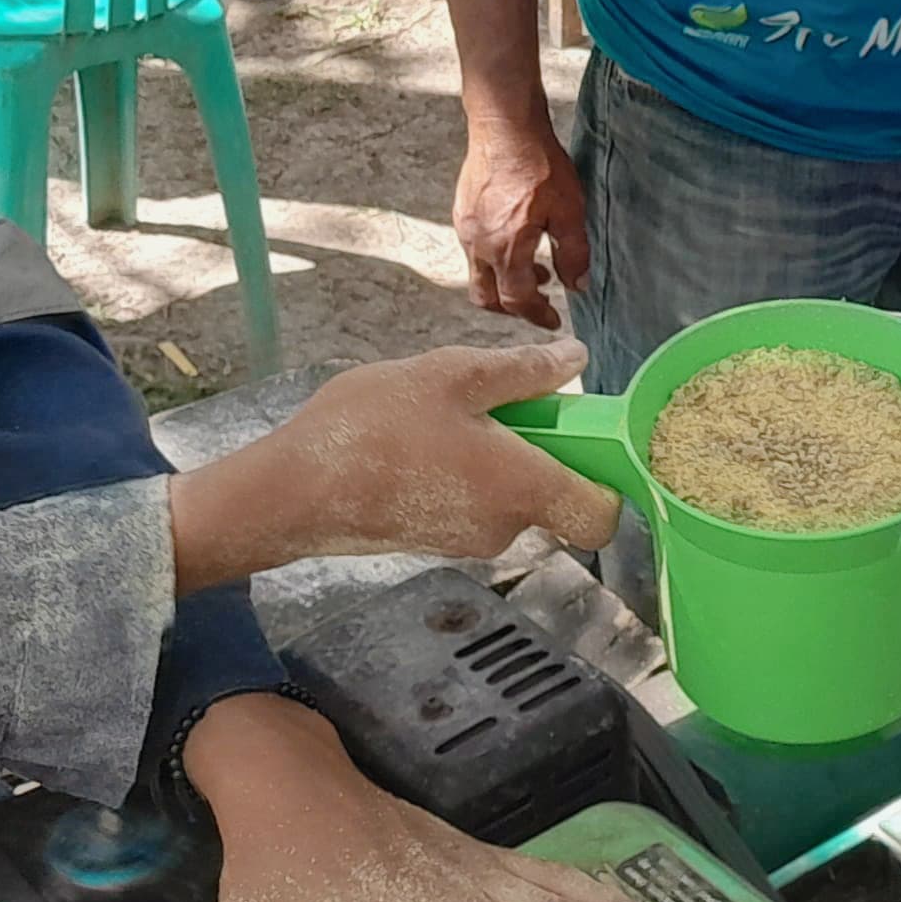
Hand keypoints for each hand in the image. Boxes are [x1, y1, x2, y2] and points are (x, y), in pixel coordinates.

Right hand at [201, 339, 624, 571]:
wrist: (292, 490)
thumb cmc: (373, 428)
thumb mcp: (452, 374)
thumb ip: (523, 372)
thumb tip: (577, 361)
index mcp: (522, 488)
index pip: (602, 514)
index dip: (609, 477)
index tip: (589, 434)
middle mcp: (504, 526)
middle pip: (555, 493)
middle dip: (540, 446)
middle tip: (496, 400)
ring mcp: (467, 540)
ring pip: (511, 493)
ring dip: (497, 453)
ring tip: (443, 413)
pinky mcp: (435, 540)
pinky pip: (475, 502)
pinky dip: (466, 471)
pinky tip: (420, 438)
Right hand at [456, 114, 590, 327]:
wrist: (504, 125)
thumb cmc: (537, 163)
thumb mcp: (569, 211)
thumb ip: (574, 253)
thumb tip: (577, 285)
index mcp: (504, 249)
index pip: (516, 301)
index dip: (536, 316)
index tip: (552, 320)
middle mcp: (478, 244)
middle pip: (486, 296)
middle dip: (512, 307)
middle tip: (538, 302)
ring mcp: (465, 228)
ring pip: (478, 273)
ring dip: (504, 281)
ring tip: (534, 267)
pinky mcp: (462, 212)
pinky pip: (473, 250)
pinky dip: (494, 259)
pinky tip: (516, 240)